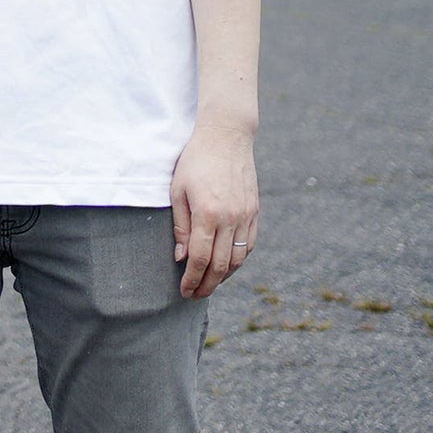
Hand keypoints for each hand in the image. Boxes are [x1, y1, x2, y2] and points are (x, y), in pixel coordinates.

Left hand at [170, 120, 258, 298]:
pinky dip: (239, 260)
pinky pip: (249, 244)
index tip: (184, 291)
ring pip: (239, 258)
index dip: (192, 279)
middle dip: (207, 285)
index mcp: (208, 214)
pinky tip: (227, 265)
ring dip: (224, 276)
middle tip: (195, 295)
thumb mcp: (177, 190)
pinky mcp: (254, 211)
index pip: (200, 259)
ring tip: (210, 284)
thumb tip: (181, 257)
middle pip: (221, 265)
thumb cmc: (195, 160)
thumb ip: (180, 226)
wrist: (226, 136)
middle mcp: (230, 218)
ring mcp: (246, 215)